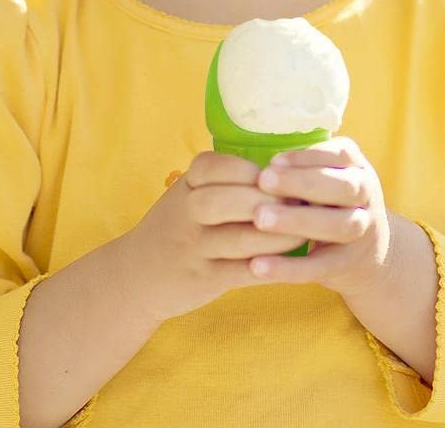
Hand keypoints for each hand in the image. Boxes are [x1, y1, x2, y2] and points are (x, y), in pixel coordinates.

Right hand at [121, 150, 308, 324]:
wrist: (139, 274)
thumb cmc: (178, 225)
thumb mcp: (190, 193)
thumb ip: (225, 180)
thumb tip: (286, 169)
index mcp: (186, 184)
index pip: (216, 166)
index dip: (252, 171)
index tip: (283, 175)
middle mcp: (185, 212)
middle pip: (228, 200)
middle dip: (270, 201)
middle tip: (303, 203)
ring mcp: (193, 247)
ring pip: (240, 238)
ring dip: (278, 236)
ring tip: (305, 232)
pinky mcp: (202, 279)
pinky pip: (241, 273)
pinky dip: (270, 268)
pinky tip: (292, 264)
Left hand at [245, 136, 392, 299]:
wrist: (368, 254)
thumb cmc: (330, 203)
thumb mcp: (327, 177)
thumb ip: (301, 168)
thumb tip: (257, 160)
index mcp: (357, 167)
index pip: (340, 155)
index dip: (307, 158)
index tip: (273, 161)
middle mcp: (366, 196)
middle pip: (343, 187)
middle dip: (302, 183)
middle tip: (263, 181)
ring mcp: (362, 232)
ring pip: (337, 225)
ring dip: (297, 221)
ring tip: (259, 218)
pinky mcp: (348, 266)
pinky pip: (319, 267)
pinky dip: (289, 268)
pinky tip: (258, 265)